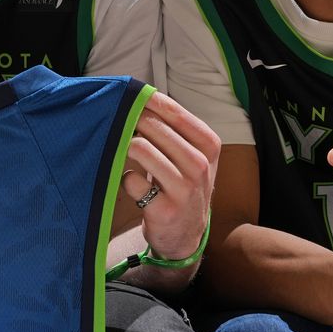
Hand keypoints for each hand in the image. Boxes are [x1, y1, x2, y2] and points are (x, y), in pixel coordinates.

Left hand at [120, 91, 219, 262]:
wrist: (186, 233)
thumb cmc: (184, 185)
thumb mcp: (193, 155)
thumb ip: (174, 129)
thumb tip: (142, 97)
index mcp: (209, 145)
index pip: (174, 111)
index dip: (147, 101)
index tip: (131, 99)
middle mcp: (200, 165)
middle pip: (153, 127)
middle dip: (132, 123)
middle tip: (124, 130)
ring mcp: (184, 189)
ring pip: (141, 149)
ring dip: (127, 148)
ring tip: (126, 153)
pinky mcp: (164, 210)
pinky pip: (131, 180)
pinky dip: (125, 178)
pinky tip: (131, 182)